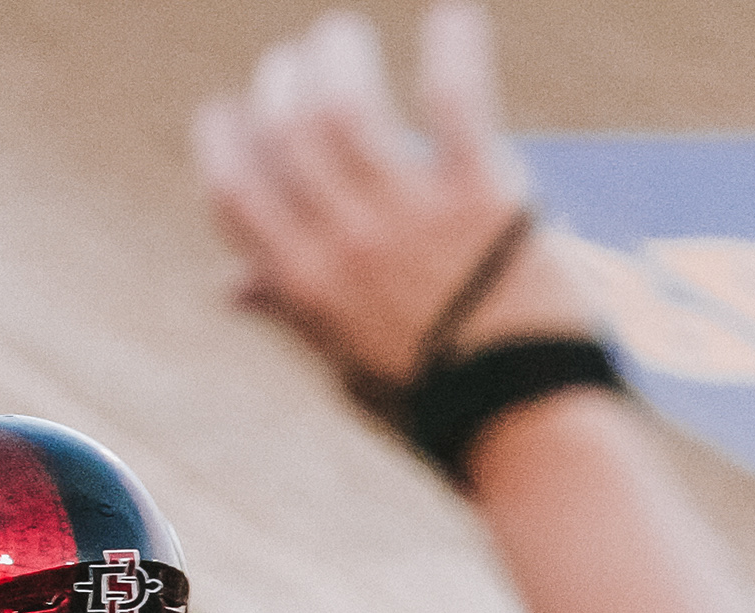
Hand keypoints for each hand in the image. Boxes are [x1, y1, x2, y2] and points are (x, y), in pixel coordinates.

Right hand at [194, 5, 589, 397]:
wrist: (530, 429)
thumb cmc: (439, 403)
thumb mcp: (347, 367)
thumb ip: (290, 310)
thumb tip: (226, 288)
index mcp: (304, 287)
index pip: (233, 191)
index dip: (225, 138)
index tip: (232, 110)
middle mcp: (343, 244)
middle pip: (285, 134)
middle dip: (282, 84)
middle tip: (300, 61)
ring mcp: (408, 219)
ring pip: (344, 105)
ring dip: (337, 57)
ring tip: (343, 36)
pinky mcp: (479, 198)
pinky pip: (452, 101)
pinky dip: (452, 50)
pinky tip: (456, 17)